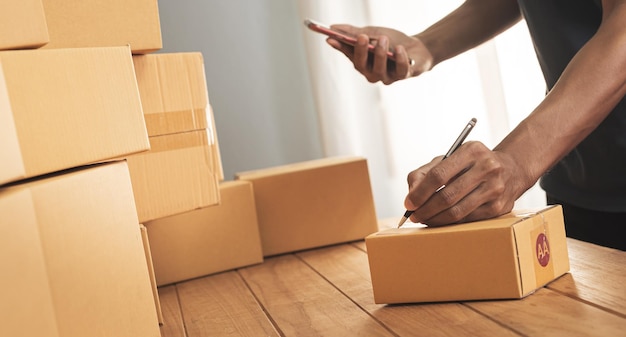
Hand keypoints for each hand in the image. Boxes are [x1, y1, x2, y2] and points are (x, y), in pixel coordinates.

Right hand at [326, 24, 432, 84]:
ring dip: (380, 54)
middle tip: (362, 37)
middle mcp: (371, 72)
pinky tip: (400, 49)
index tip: (330, 38)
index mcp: (362, 61)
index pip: (348, 54)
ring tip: (383, 39)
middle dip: (361, 51)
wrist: (417, 48)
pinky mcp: (402, 76)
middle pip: (361, 66)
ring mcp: (386, 77)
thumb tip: (333, 28)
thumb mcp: (373, 33)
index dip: (339, 47)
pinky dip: (399, 59)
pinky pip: (399, 70)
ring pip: (379, 70)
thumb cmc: (392, 42)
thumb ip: (354, 32)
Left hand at [404, 141, 530, 225]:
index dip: (420, 192)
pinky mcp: (500, 207)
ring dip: (435, 219)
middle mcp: (487, 168)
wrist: (511, 170)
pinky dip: (450, 223)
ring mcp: (495, 188)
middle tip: (414, 216)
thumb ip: (424, 173)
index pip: (438, 175)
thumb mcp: (449, 158)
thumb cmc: (471, 164)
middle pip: (447, 196)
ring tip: (424, 219)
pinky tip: (440, 220)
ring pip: (457, 211)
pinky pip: (468, 219)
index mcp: (471, 151)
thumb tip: (411, 196)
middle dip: (425, 209)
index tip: (408, 203)